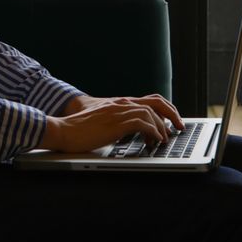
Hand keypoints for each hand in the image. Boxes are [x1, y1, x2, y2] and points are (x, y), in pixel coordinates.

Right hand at [40, 94, 184, 152]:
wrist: (63, 130)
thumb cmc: (79, 130)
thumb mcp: (102, 123)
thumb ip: (116, 124)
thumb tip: (129, 134)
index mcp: (119, 103)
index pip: (149, 100)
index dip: (164, 110)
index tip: (171, 123)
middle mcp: (121, 104)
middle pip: (156, 102)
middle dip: (172, 114)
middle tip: (178, 128)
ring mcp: (119, 112)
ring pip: (152, 113)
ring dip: (161, 128)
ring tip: (162, 140)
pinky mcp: (116, 122)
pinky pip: (143, 124)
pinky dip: (153, 132)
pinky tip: (153, 141)